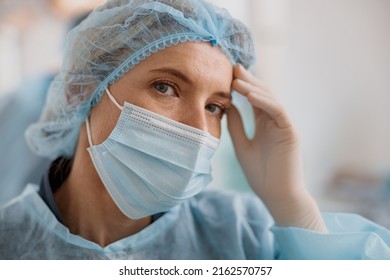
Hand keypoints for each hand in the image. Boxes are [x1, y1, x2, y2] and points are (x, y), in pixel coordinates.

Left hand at [227, 64, 326, 231]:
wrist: (276, 195)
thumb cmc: (260, 174)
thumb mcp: (242, 146)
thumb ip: (236, 126)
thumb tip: (227, 106)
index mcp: (264, 125)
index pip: (254, 100)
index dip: (242, 86)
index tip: (227, 75)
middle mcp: (275, 121)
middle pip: (262, 95)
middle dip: (248, 81)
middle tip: (233, 67)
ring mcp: (284, 125)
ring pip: (270, 99)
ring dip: (253, 88)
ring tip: (236, 79)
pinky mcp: (290, 131)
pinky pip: (277, 111)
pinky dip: (264, 102)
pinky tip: (249, 95)